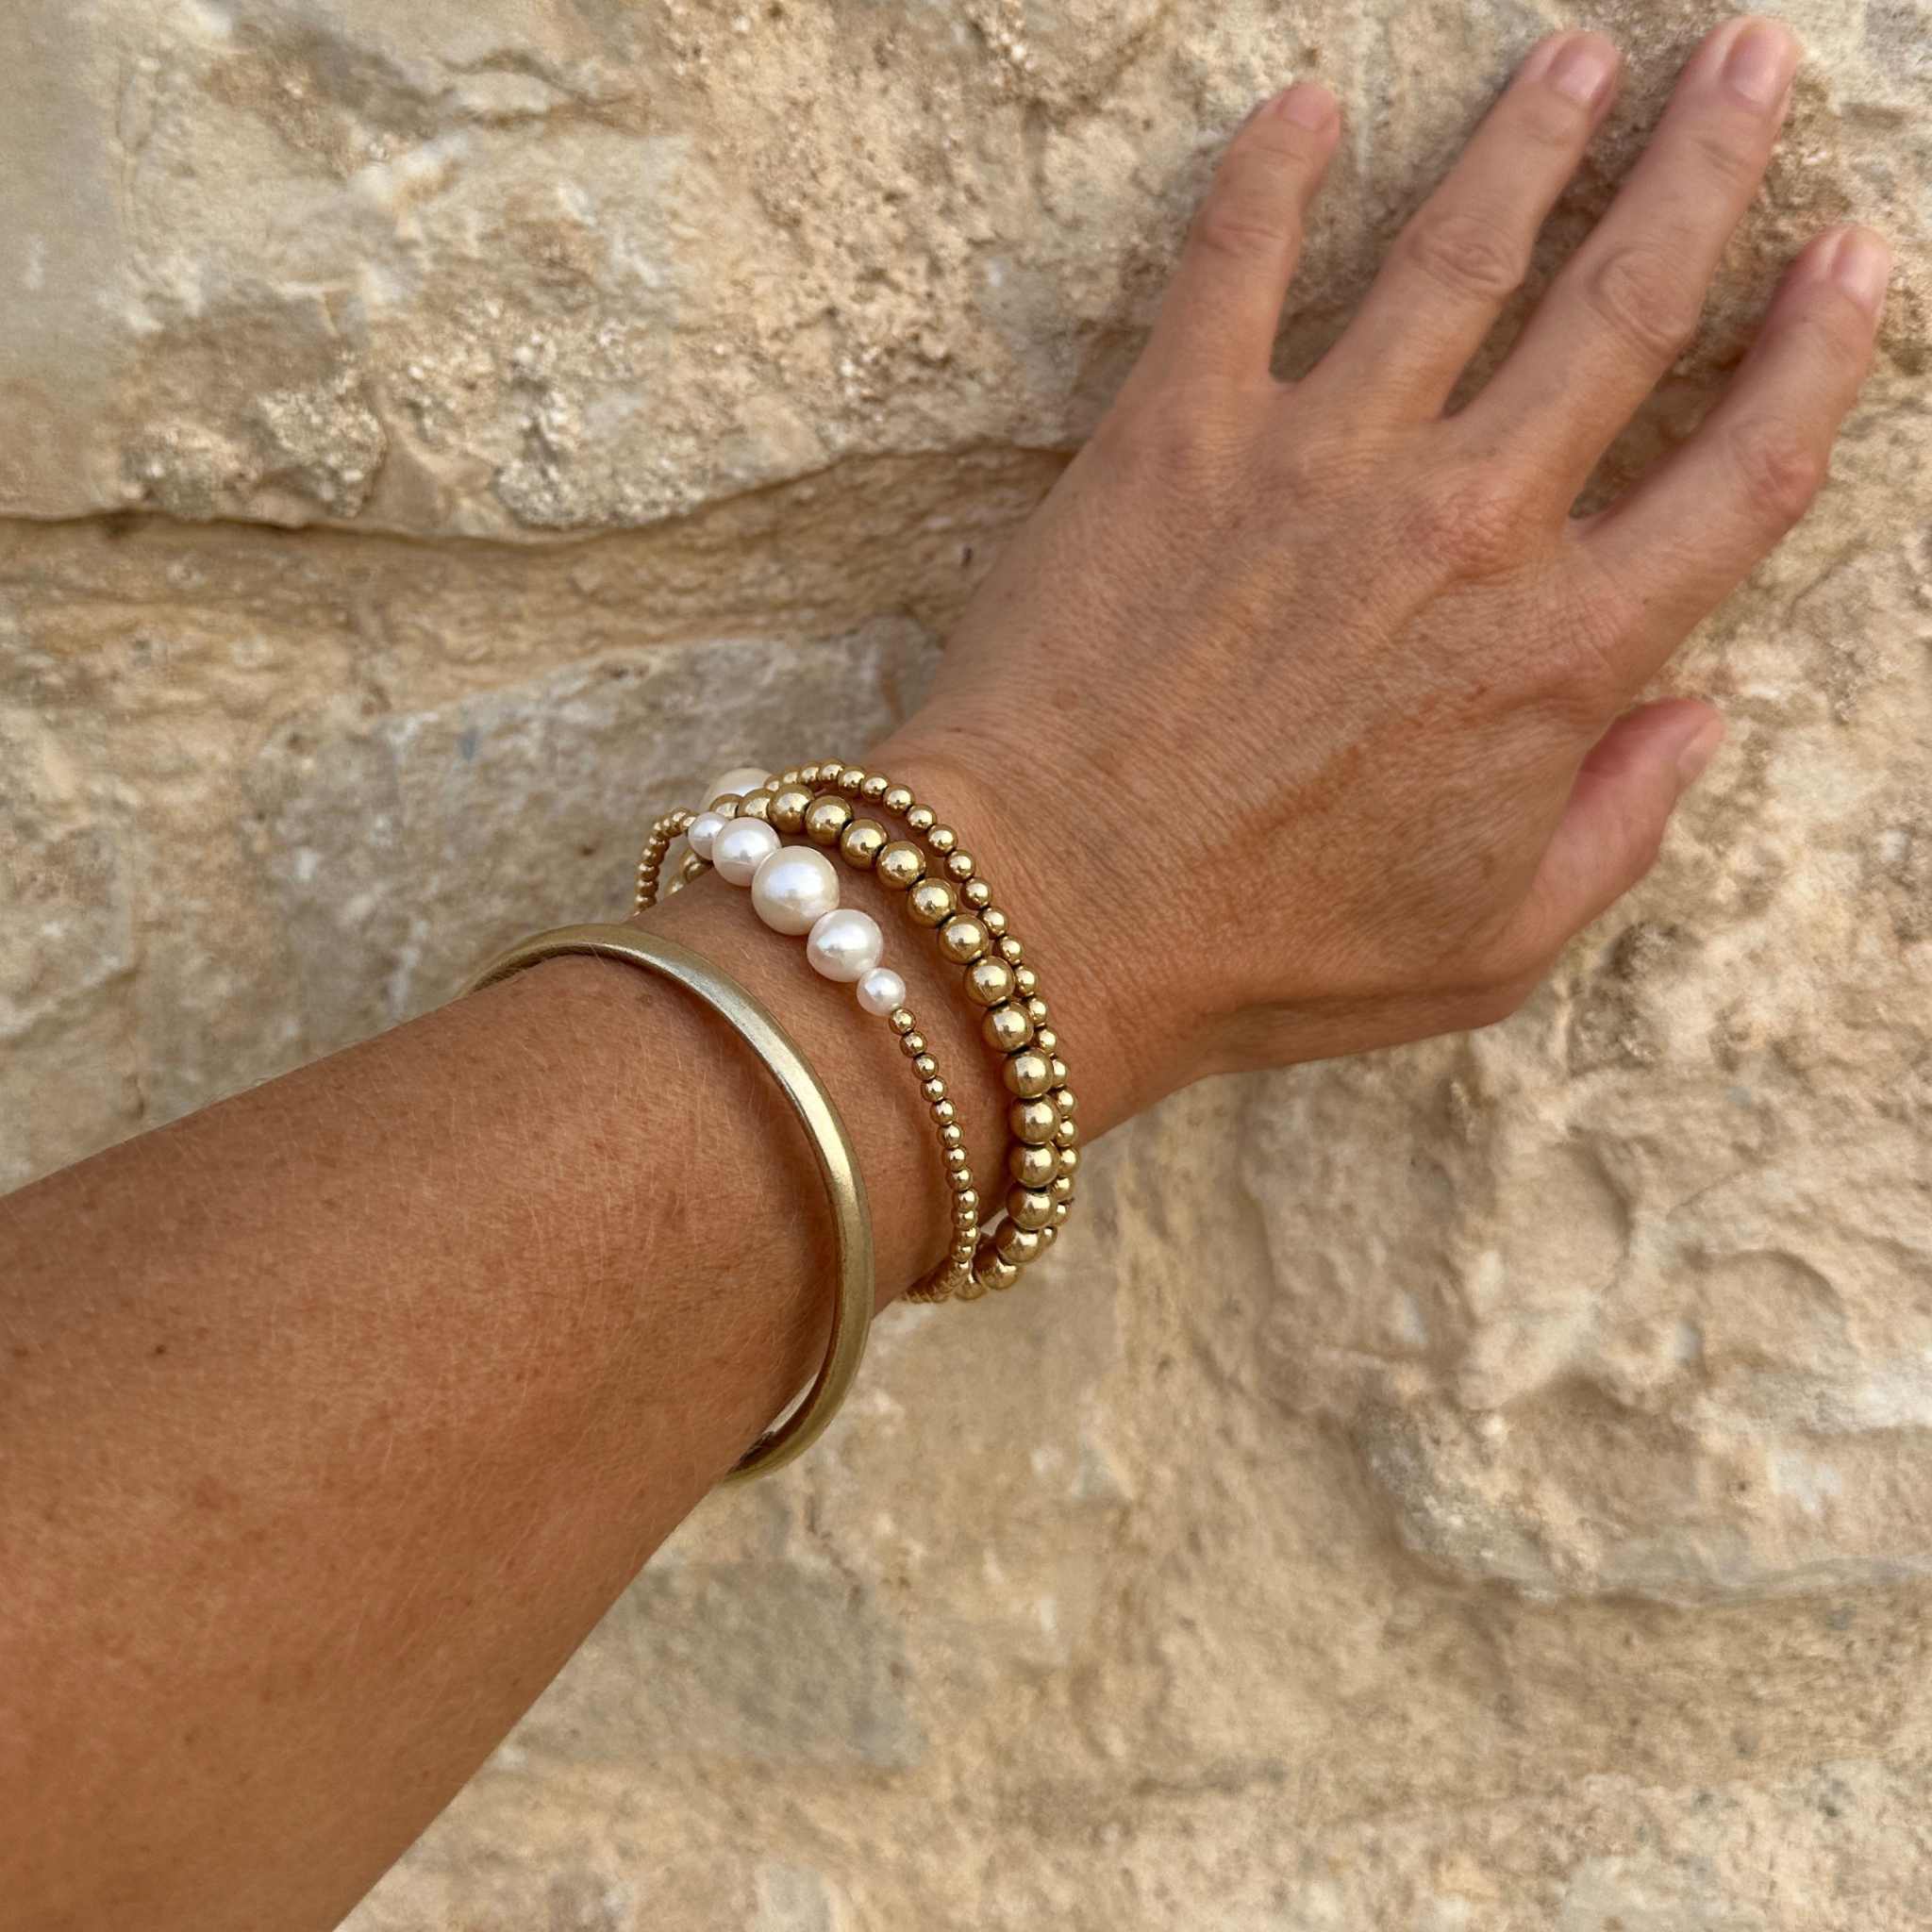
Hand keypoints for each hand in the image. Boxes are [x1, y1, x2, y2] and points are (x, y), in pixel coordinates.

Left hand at [873, 15, 1887, 1134]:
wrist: (1046, 923)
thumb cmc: (1260, 956)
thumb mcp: (1486, 952)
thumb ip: (1615, 833)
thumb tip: (1698, 716)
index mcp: (1554, 662)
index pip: (1739, 477)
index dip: (1816, 357)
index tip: (1852, 258)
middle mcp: (1461, 532)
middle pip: (1623, 311)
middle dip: (1705, 167)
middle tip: (1747, 59)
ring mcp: (1316, 466)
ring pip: (1458, 253)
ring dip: (1530, 137)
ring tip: (1575, 56)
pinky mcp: (1174, 437)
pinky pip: (1234, 262)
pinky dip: (1270, 172)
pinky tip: (1301, 107)